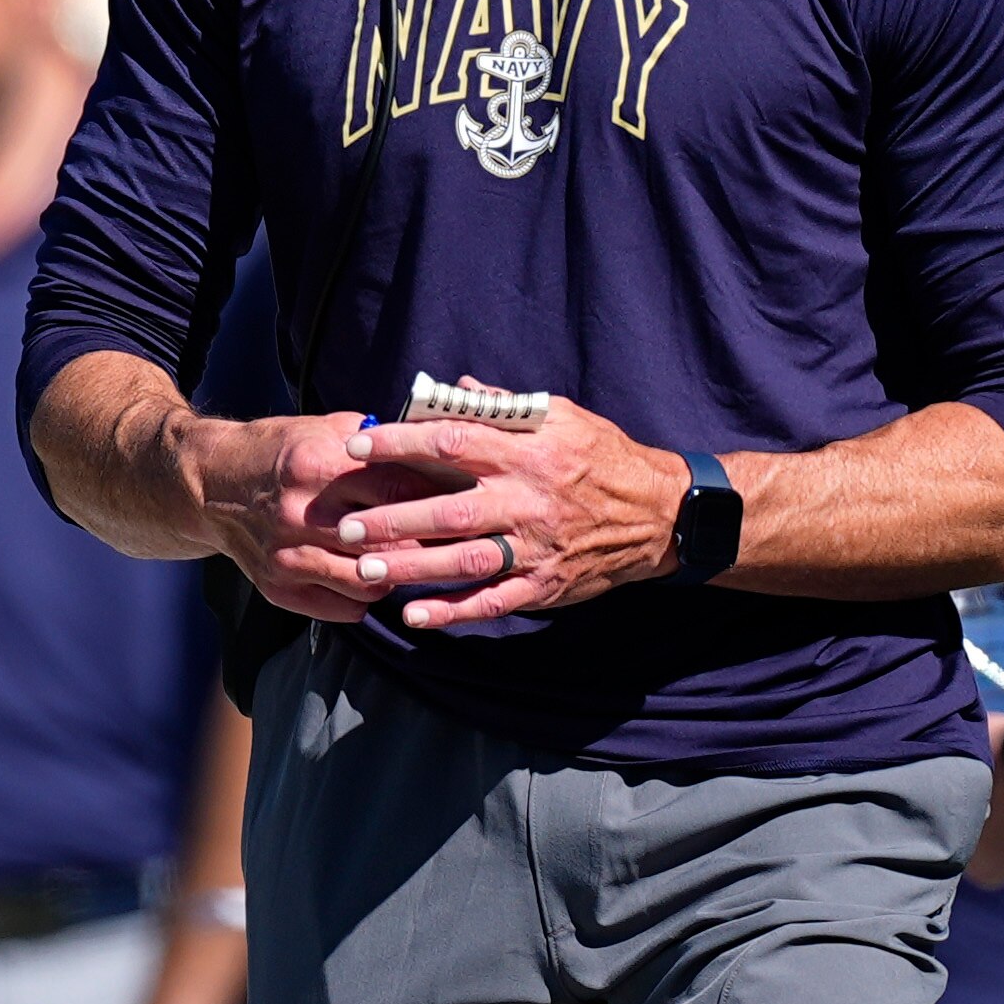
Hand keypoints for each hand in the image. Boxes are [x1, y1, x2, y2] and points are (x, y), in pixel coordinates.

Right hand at [174, 410, 457, 622]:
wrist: (213, 485)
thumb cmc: (281, 451)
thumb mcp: (328, 429)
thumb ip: (380, 445)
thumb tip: (438, 453)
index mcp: (321, 466)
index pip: (400, 489)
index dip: (440, 497)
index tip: (469, 501)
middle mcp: (303, 515)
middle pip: (390, 541)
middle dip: (430, 542)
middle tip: (460, 542)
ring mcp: (288, 557)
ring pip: (369, 581)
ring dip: (400, 575)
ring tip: (419, 564)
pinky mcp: (279, 588)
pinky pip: (344, 607)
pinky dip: (369, 597)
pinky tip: (379, 581)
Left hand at [325, 395, 687, 628]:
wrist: (659, 513)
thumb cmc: (603, 456)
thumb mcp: (563, 416)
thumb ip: (505, 407)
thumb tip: (454, 388)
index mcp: (527, 452)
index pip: (452, 443)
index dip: (400, 444)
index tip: (357, 445)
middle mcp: (527, 500)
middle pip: (447, 512)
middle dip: (391, 518)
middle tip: (343, 526)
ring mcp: (535, 547)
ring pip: (463, 562)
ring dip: (409, 569)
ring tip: (362, 570)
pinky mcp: (544, 585)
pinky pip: (492, 602)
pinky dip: (451, 612)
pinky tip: (412, 615)